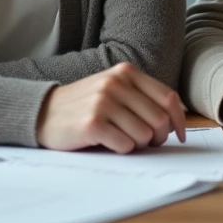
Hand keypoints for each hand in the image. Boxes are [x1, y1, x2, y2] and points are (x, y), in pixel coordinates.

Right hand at [36, 63, 185, 153]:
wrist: (43, 112)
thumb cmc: (85, 104)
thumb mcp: (113, 89)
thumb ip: (142, 97)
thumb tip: (176, 119)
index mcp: (126, 72)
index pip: (169, 97)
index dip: (179, 120)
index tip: (179, 135)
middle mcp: (116, 83)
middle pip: (159, 120)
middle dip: (157, 138)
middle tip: (145, 143)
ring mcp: (104, 102)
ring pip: (144, 136)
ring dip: (137, 145)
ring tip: (121, 139)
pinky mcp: (92, 123)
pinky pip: (125, 146)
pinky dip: (121, 150)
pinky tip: (107, 143)